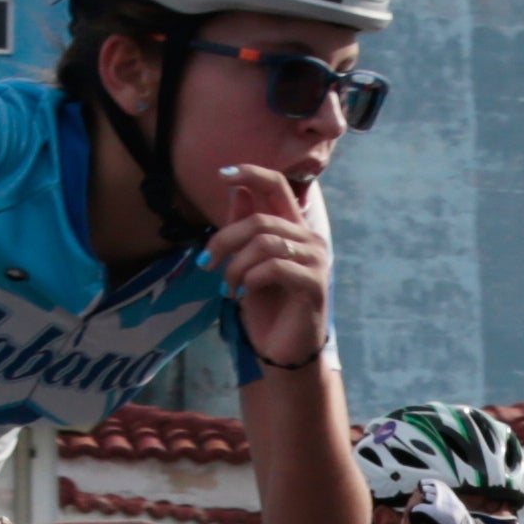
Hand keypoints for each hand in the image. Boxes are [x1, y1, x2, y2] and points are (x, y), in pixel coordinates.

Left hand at [208, 159, 334, 373]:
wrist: (281, 350)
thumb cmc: (266, 308)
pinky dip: (250, 279)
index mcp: (293, 229)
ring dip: (236, 265)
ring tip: (227, 287)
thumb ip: (244, 228)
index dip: (251, 173)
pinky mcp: (315, 284)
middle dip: (224, 239)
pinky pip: (275, 267)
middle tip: (206, 262)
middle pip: (260, 219)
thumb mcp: (246, 263)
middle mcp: (309, 239)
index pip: (277, 186)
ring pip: (265, 242)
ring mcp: (317, 261)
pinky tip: (241, 295)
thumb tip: (236, 190)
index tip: (221, 174)